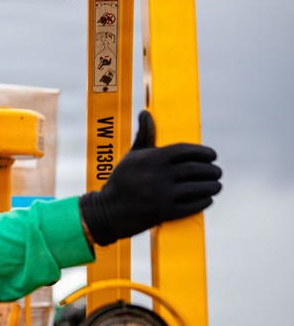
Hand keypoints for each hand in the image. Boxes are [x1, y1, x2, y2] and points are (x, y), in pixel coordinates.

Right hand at [79, 110, 221, 246]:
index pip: (185, 150)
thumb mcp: (131, 156)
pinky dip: (204, 201)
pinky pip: (193, 205)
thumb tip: (145, 113)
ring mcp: (162, 195)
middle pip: (195, 169)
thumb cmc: (121, 180)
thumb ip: (144, 135)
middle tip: (217, 171)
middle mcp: (157, 175)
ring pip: (198, 188)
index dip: (203, 152)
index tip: (212, 155)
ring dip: (212, 186)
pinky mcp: (165, 212)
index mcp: (151, 158)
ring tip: (216, 185)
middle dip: (212, 170)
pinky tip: (207, 198)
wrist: (108, 211)